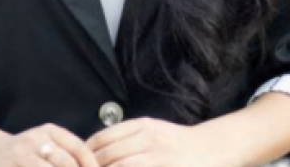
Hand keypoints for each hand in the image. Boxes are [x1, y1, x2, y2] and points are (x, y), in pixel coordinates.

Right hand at [0, 123, 101, 166]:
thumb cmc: (25, 153)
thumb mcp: (46, 144)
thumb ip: (68, 155)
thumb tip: (96, 166)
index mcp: (49, 131)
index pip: (78, 148)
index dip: (91, 165)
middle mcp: (35, 139)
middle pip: (67, 164)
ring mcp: (21, 154)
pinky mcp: (10, 165)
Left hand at [85, 117, 218, 166]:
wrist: (212, 149)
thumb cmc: (178, 144)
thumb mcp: (153, 131)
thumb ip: (127, 138)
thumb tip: (95, 149)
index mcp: (141, 126)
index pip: (102, 138)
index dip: (85, 153)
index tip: (77, 163)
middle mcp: (148, 139)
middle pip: (107, 155)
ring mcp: (157, 156)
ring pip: (120, 166)